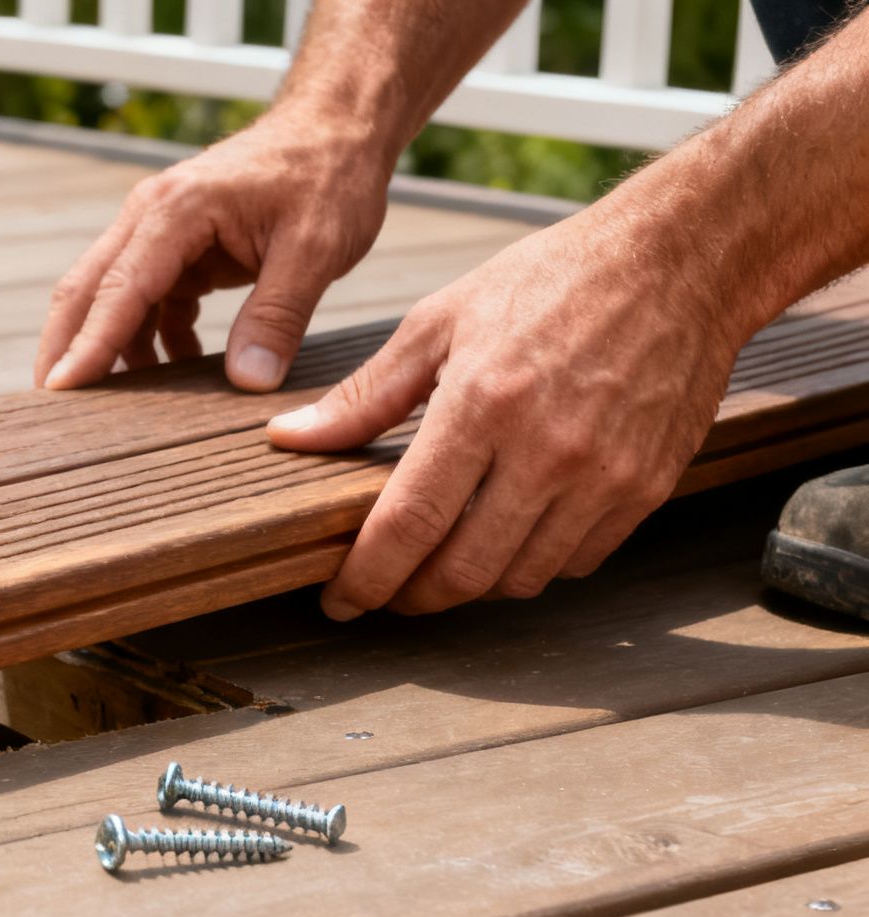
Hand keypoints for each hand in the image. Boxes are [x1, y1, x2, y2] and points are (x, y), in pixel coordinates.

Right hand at [36, 110, 392, 392]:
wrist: (336, 126)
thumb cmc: (328, 175)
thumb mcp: (316, 248)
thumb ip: (278, 316)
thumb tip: (249, 381)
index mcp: (177, 210)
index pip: (119, 289)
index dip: (89, 345)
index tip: (60, 391)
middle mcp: (151, 216)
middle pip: (87, 289)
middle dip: (66, 348)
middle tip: (52, 409)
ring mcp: (160, 231)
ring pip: (113, 298)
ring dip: (113, 349)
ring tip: (120, 405)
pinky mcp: (179, 246)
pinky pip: (149, 299)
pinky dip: (153, 337)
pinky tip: (180, 368)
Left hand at [267, 208, 739, 618]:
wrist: (681, 261)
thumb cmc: (552, 279)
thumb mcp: (440, 321)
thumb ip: (365, 395)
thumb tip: (291, 437)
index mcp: (482, 406)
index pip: (409, 526)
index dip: (365, 578)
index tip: (338, 600)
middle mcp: (547, 452)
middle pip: (463, 572)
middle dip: (411, 598)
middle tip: (384, 592)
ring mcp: (604, 476)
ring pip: (520, 579)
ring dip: (470, 588)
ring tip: (438, 567)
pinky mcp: (647, 488)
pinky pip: (577, 562)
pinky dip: (532, 566)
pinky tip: (506, 540)